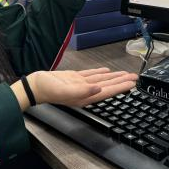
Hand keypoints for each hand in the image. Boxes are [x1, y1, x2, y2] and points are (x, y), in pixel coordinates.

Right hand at [12, 68, 137, 108]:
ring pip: (102, 80)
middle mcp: (85, 91)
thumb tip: (98, 89)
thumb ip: (82, 91)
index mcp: (84, 96)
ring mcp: (80, 84)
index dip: (120, 87)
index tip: (132, 83)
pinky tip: (106, 71)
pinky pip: (91, 75)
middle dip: (121, 82)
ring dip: (114, 77)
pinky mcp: (74, 78)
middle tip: (134, 77)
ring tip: (125, 74)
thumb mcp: (64, 90)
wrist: (34, 86)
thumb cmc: (46, 90)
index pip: (107, 91)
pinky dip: (100, 73)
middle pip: (107, 86)